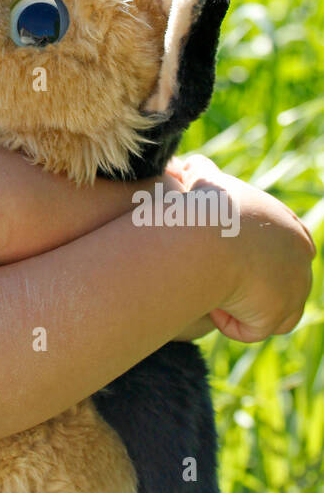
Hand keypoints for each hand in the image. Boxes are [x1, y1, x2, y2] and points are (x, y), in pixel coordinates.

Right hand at [173, 153, 315, 342]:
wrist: (208, 237)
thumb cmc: (205, 206)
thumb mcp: (204, 180)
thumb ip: (202, 173)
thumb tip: (191, 164)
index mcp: (290, 226)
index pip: (282, 250)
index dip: (252, 258)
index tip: (223, 257)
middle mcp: (302, 257)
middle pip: (281, 282)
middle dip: (250, 286)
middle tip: (216, 279)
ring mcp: (296, 287)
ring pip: (271, 310)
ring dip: (240, 305)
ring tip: (211, 293)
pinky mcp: (280, 312)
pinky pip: (253, 328)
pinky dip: (232, 321)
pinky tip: (213, 305)